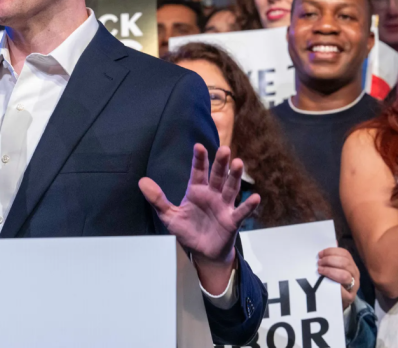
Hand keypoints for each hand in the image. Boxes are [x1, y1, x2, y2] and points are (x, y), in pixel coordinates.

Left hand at [140, 145, 259, 290]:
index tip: (198, 146)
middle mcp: (212, 194)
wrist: (202, 252)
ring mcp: (223, 206)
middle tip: (224, 149)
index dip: (199, 159)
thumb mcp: (169, 216)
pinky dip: (248, 205)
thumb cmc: (187, 230)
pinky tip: (255, 197)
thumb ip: (157, 199)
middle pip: (217, 176)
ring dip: (235, 177)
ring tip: (239, 163)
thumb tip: (142, 181)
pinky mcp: (231, 221)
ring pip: (230, 189)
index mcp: (196, 190)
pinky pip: (241, 212)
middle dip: (220, 163)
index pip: (198, 171)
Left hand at [317, 247, 359, 309]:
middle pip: (345, 262)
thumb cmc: (334, 282)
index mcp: (351, 265)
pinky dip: (332, 284)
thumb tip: (333, 241)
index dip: (331, 251)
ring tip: (320, 270)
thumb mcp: (334, 268)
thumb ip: (333, 257)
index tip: (320, 254)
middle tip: (319, 263)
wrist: (338, 302)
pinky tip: (324, 282)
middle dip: (329, 260)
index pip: (345, 253)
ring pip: (344, 275)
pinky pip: (342, 290)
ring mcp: (354, 286)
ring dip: (330, 271)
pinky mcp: (350, 297)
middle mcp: (355, 274)